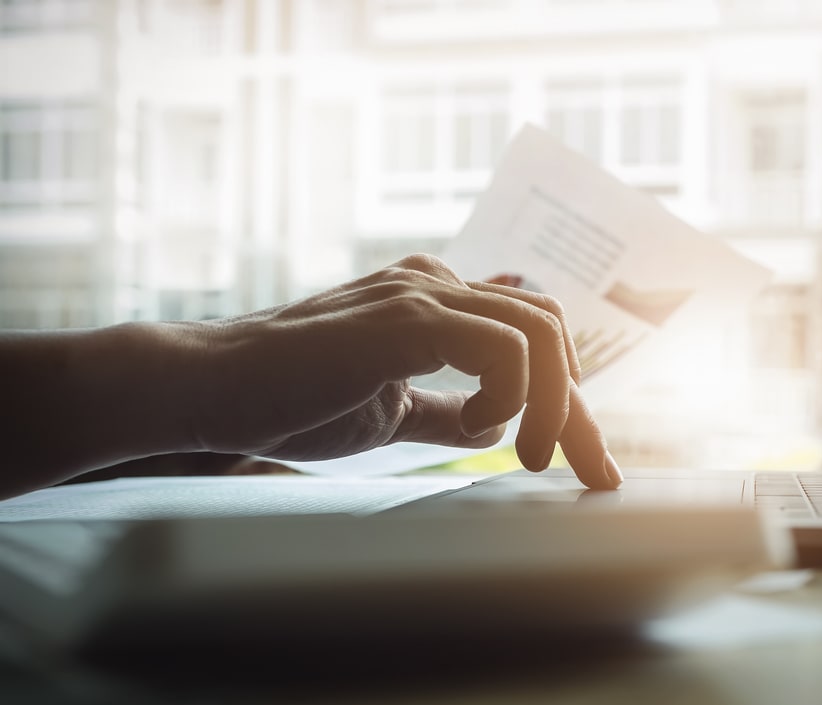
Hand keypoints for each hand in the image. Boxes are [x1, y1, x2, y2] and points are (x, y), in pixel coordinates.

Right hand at [189, 255, 620, 489]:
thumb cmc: (290, 398)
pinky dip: (513, 390)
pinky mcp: (404, 317)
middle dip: (581, 408)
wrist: (211, 391)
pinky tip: (483, 423)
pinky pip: (502, 343)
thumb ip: (447, 410)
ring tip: (530, 457)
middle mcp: (437, 284)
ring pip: (539, 329)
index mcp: (436, 301)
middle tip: (591, 471)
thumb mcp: (392, 410)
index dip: (572, 405)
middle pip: (551, 328)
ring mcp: (421, 294)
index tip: (594, 466)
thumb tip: (497, 425)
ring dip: (555, 403)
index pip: (533, 338)